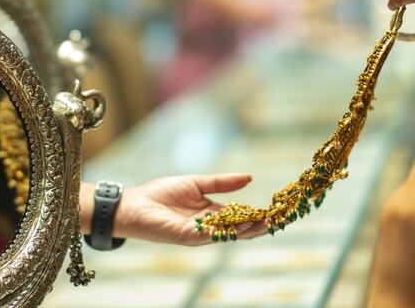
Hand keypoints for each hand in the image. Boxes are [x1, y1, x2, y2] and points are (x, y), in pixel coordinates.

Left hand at [113, 174, 265, 245]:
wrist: (134, 204)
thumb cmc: (161, 194)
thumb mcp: (196, 183)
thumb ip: (221, 182)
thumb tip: (249, 177)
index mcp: (211, 213)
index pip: (240, 217)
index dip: (258, 215)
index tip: (278, 210)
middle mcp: (208, 226)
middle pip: (239, 229)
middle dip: (260, 226)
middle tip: (280, 220)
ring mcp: (199, 233)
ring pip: (228, 235)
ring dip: (248, 230)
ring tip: (267, 223)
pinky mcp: (187, 236)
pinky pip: (210, 234)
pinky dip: (226, 230)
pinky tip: (240, 224)